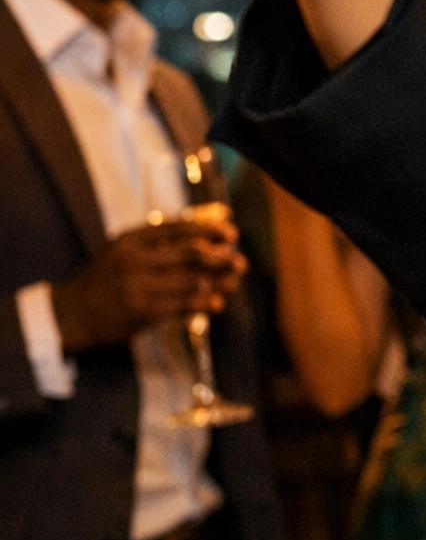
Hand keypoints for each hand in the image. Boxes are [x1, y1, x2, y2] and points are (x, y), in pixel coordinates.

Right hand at [51, 218, 246, 350]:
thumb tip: (198, 236)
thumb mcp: (121, 250)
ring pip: (191, 280)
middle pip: (191, 253)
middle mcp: (136, 258)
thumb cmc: (101, 279)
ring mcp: (139, 285)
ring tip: (233, 282)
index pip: (180, 227)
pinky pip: (182, 305)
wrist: (71, 312)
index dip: (210, 230)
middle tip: (239, 262)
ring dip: (218, 282)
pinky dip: (203, 303)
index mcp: (132, 238)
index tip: (230, 234)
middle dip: (221, 257)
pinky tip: (217, 303)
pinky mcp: (142, 311)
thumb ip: (153, 242)